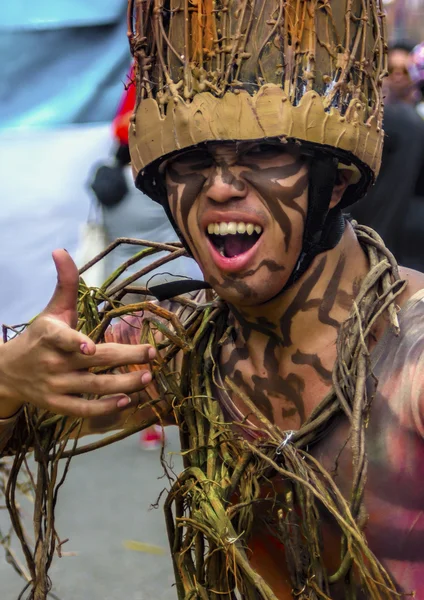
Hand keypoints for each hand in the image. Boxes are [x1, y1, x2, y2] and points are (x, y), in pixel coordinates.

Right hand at [0, 250, 155, 418]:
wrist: (8, 372)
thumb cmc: (38, 337)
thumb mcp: (51, 310)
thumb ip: (64, 283)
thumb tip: (60, 250)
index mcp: (49, 335)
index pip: (61, 339)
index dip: (74, 343)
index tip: (89, 348)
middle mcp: (52, 361)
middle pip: (92, 362)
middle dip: (124, 358)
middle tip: (151, 354)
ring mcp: (55, 385)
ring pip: (93, 387)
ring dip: (123, 385)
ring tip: (148, 378)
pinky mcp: (58, 405)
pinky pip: (83, 409)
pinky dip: (105, 408)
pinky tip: (127, 402)